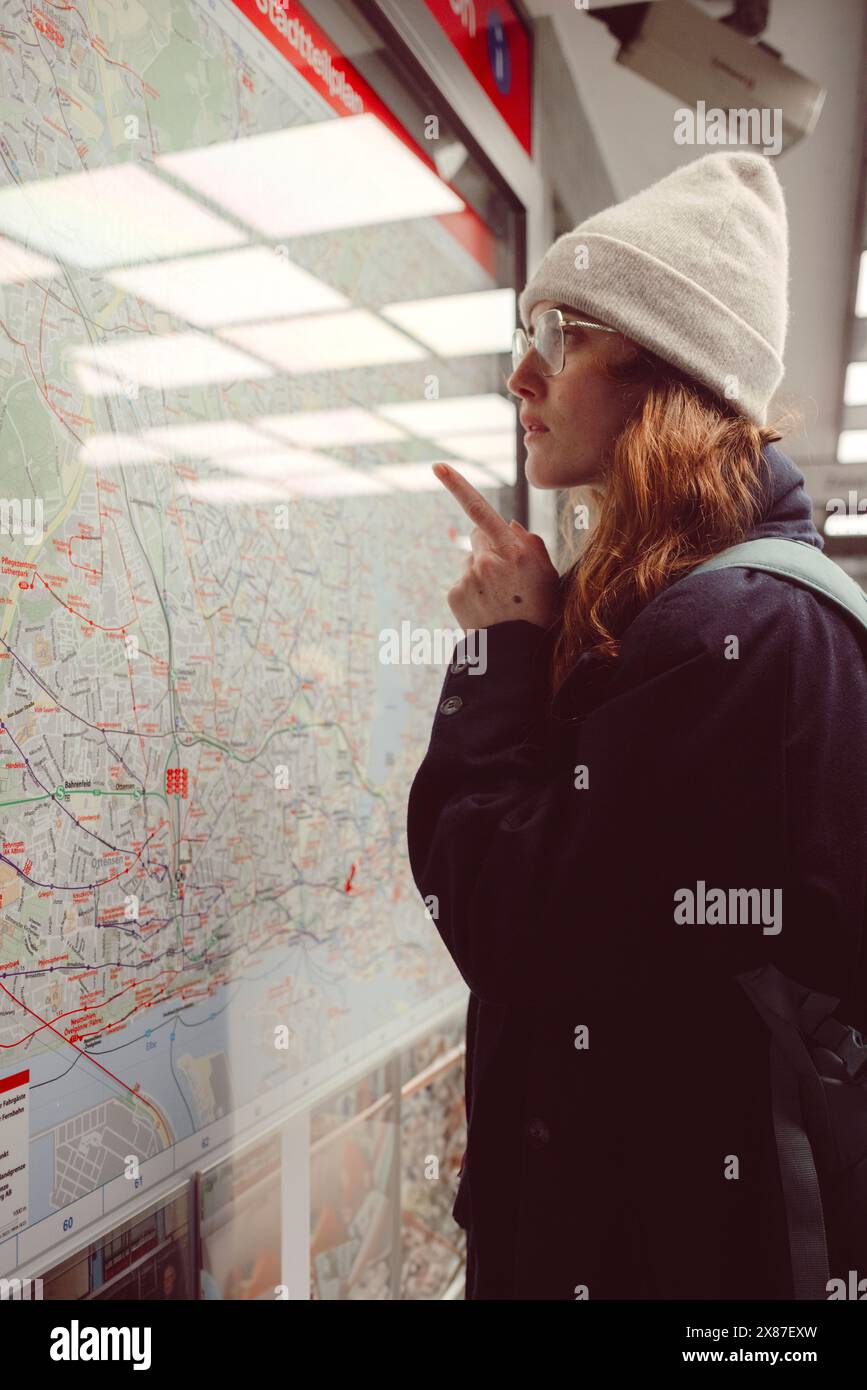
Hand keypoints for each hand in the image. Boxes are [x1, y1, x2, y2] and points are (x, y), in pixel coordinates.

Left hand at [432, 462, 560, 630]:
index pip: (481, 510)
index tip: (438, 466)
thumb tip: (510, 525)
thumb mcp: (547, 574)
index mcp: (513, 550)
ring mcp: (469, 577)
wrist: (518, 652)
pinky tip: (486, 608)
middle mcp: (487, 560)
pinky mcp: (455, 594)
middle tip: (506, 578)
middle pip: (478, 538)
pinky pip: (462, 583)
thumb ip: (530, 543)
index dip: (458, 486)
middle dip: (488, 548)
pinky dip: (471, 592)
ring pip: (471, 562)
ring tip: (499, 599)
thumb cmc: (540, 610)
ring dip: (482, 574)